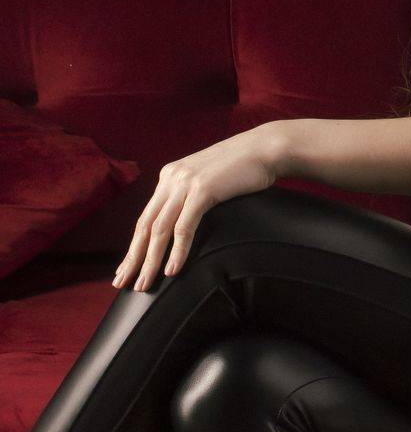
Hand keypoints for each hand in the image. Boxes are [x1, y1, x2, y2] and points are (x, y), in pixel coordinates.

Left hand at [112, 123, 282, 290]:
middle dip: (134, 258)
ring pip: (160, 229)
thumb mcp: (207, 179)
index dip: (134, 246)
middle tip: (123, 283)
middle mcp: (172, 178)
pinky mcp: (203, 189)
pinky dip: (177, 251)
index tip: (127, 269)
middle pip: (146, 225)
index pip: (146, 217)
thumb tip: (182, 222)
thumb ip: (190, 195)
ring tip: (144, 283)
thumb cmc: (242, 167)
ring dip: (151, 260)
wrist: (265, 148)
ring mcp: (186, 183)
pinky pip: (184, 226)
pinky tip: (173, 269)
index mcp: (170, 176)